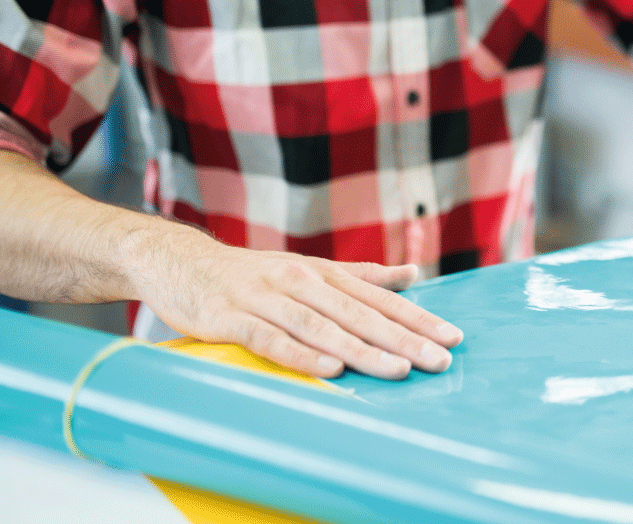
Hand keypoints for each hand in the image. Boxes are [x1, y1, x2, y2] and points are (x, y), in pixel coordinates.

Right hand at [131, 233, 462, 378]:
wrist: (179, 262)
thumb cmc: (253, 273)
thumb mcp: (310, 268)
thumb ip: (362, 275)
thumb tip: (412, 274)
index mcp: (323, 273)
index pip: (380, 299)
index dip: (417, 318)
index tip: (452, 338)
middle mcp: (301, 283)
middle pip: (359, 314)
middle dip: (403, 339)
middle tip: (438, 360)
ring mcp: (265, 299)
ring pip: (322, 327)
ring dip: (361, 350)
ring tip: (397, 368)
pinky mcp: (230, 318)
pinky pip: (271, 340)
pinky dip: (301, 355)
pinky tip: (329, 370)